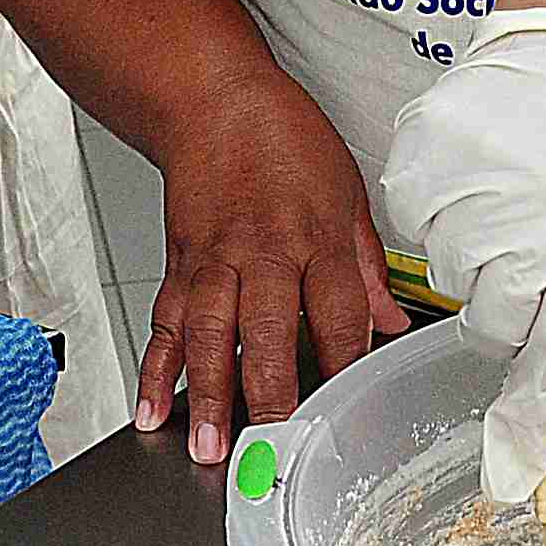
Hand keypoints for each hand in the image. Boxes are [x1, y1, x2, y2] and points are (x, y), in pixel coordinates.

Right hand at [136, 75, 405, 466]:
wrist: (211, 98)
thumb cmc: (283, 137)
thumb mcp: (346, 191)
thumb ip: (366, 265)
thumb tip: (392, 320)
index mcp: (315, 237)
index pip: (338, 312)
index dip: (344, 363)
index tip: (348, 408)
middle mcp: (263, 251)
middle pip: (265, 330)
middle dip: (267, 393)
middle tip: (271, 447)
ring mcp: (214, 260)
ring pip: (207, 335)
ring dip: (207, 395)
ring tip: (209, 447)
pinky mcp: (178, 262)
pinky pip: (164, 323)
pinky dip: (154, 369)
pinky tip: (153, 408)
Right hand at [378, 8, 545, 505]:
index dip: (530, 418)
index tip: (512, 464)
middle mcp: (530, 244)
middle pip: (495, 329)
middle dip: (514, 306)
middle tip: (534, 253)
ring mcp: (470, 207)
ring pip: (453, 279)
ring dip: (478, 254)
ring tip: (513, 197)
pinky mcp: (423, 171)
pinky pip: (414, 230)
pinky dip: (440, 213)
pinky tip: (478, 176)